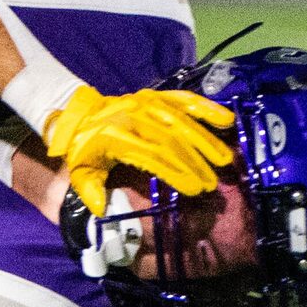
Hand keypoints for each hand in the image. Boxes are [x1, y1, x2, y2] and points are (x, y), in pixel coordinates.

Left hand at [47, 85, 236, 214]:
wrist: (80, 114)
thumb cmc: (85, 149)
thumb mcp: (82, 171)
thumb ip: (91, 191)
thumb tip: (102, 210)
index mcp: (118, 137)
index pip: (153, 157)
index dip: (176, 173)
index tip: (195, 190)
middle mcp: (136, 117)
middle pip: (172, 141)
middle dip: (196, 163)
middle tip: (214, 183)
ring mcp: (147, 103)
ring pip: (182, 121)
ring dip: (206, 140)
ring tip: (225, 159)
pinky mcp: (156, 95)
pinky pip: (184, 99)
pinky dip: (206, 108)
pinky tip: (226, 119)